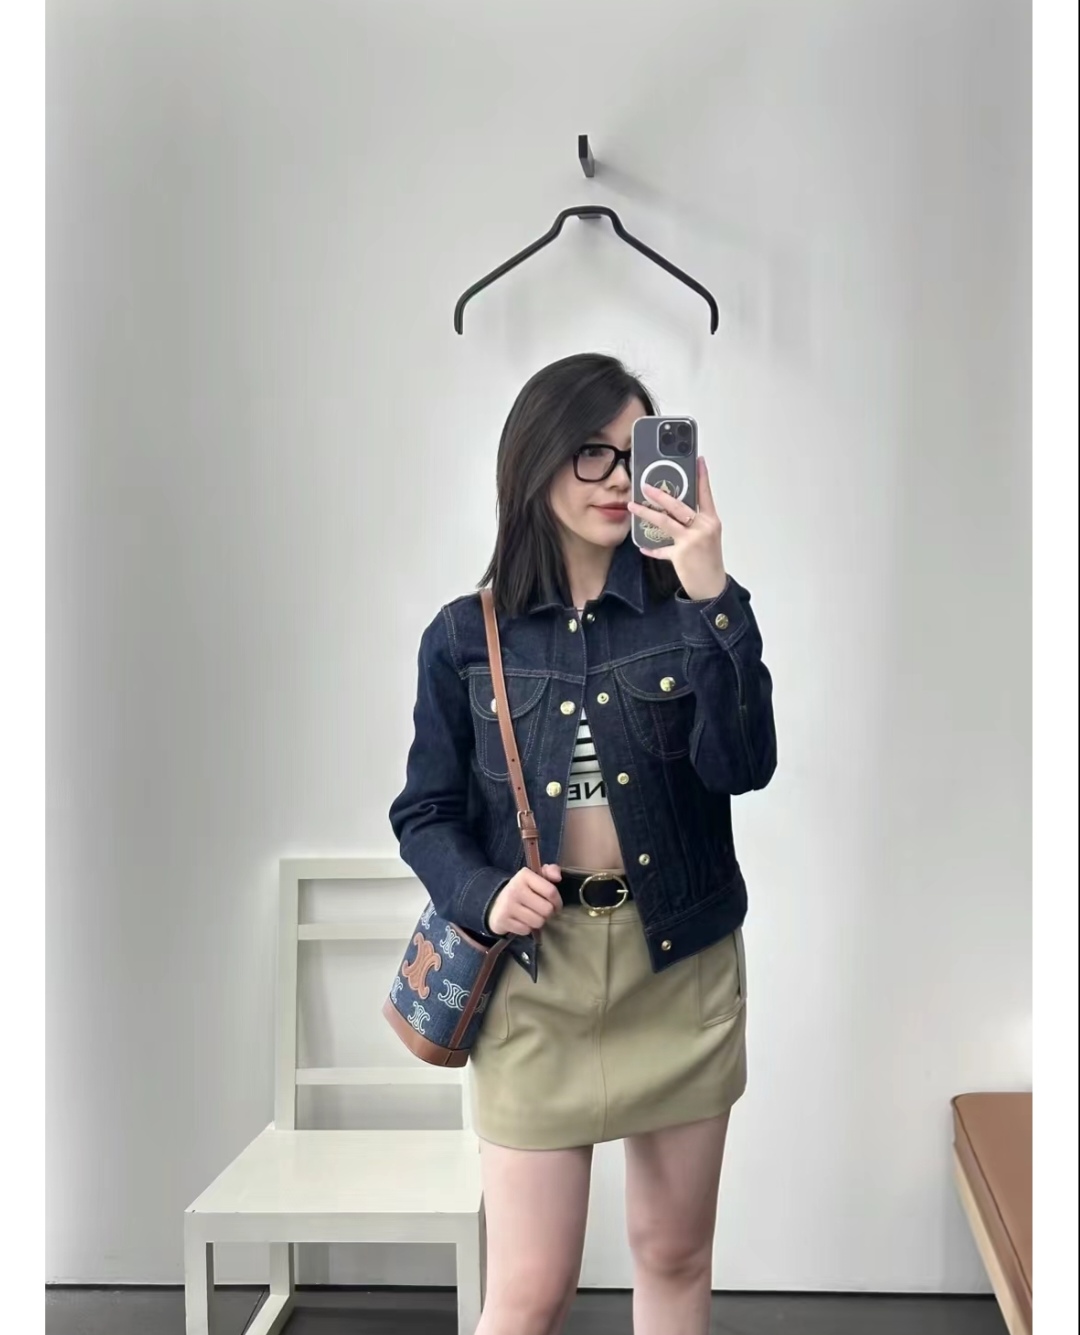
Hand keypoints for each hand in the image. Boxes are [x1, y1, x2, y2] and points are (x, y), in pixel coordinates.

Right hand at [487, 864, 562, 935]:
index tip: (556, 905)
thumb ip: (551, 871)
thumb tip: (558, 877)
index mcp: (525, 875)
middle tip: (542, 911)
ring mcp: (507, 905)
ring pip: (538, 922)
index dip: (557, 901)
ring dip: (538, 921)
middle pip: (546, 909)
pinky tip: (522, 921)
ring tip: (533, 916)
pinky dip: (527, 928)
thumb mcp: (536, 877)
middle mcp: (515, 889)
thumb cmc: (523, 890)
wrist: (497, 904)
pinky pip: (526, 930)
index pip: (551, 891)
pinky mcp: (503, 920)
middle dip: (548, 913)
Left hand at [628, 457, 727, 601]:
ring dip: (646, 513)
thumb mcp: (707, 536)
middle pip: (679, 505)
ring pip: (665, 521)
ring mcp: (691, 540)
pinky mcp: (681, 554)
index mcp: (711, 520)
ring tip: (632, 505)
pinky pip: (661, 549)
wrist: (712, 586)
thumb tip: (675, 508)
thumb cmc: (709, 560)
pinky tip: (642, 546)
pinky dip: (651, 548)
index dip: (702, 476)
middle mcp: (703, 527)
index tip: (699, 459)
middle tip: (645, 485)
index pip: (706, 493)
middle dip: (660, 494)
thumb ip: (694, 522)